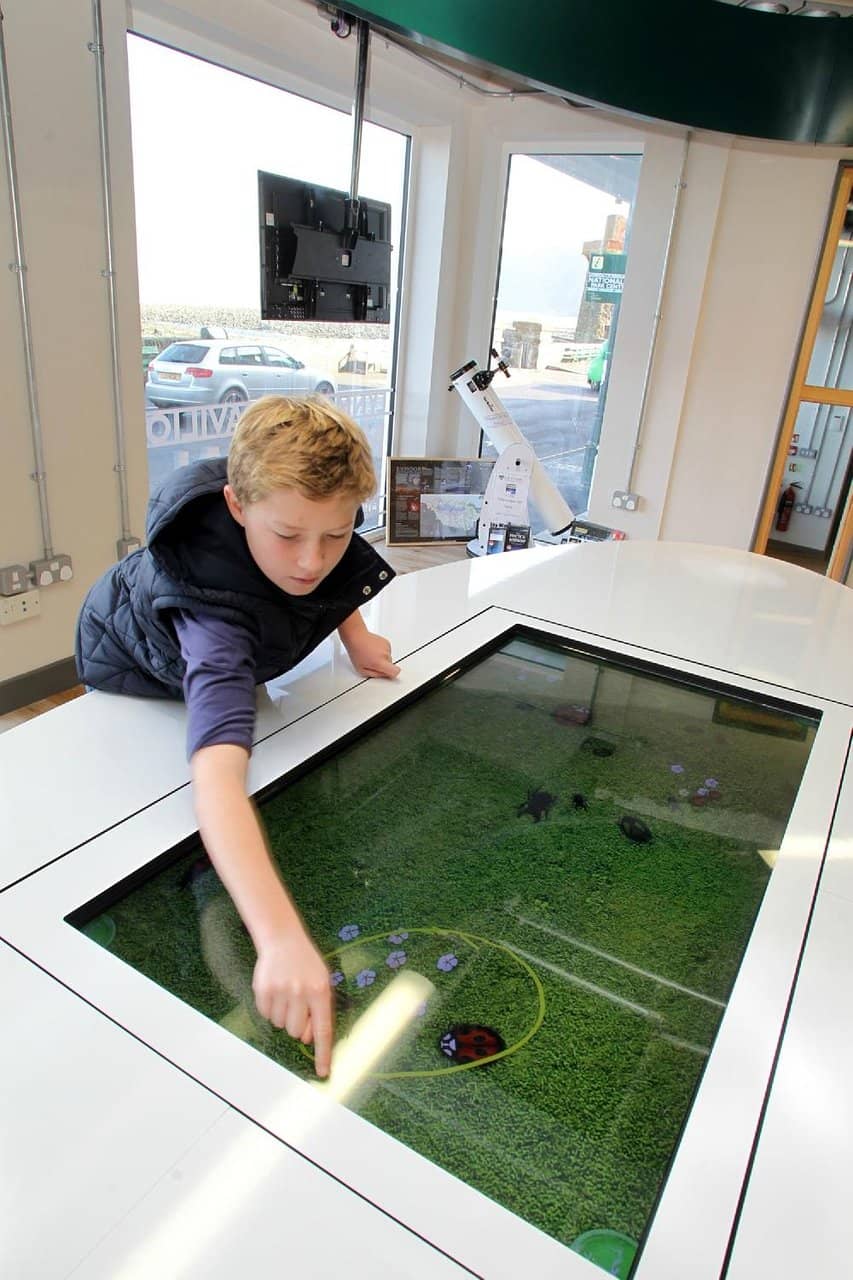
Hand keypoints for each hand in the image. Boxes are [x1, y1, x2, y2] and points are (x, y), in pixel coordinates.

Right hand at [252, 927, 333, 1076]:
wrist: (283, 939)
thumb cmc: (306, 964)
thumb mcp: (321, 981)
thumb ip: (319, 1009)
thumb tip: (308, 1038)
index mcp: (320, 991)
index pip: (323, 1030)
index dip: (323, 1053)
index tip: (323, 1072)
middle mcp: (301, 992)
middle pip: (296, 1031)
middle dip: (296, 1024)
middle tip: (296, 1005)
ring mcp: (281, 990)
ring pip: (279, 1024)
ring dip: (282, 1015)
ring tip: (286, 993)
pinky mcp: (263, 989)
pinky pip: (265, 1014)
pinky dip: (269, 1008)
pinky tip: (274, 990)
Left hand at [343, 628, 399, 678]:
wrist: (356, 637)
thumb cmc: (356, 652)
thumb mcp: (362, 670)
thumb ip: (375, 675)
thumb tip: (384, 675)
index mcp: (379, 662)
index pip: (395, 671)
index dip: (392, 674)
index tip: (388, 674)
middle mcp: (385, 654)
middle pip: (391, 665)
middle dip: (384, 666)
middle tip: (373, 663)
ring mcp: (386, 647)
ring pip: (389, 657)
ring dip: (382, 658)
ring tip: (372, 655)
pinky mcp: (387, 642)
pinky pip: (388, 651)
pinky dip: (382, 652)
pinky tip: (374, 650)